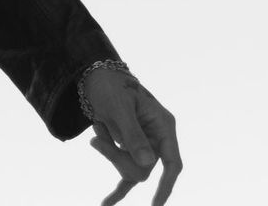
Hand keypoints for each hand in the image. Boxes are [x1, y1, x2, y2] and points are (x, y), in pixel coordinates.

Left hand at [83, 68, 181, 205]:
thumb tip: (147, 164)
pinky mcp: (130, 150)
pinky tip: (107, 203)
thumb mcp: (119, 106)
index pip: (172, 162)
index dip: (166, 184)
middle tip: (95, 140)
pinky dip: (117, 189)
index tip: (156, 204)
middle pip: (145, 168)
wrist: (94, 75)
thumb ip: (133, 134)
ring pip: (131, 170)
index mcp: (163, 125)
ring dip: (109, 154)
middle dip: (117, 157)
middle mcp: (157, 137)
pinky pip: (126, 175)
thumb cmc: (110, 84)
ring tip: (96, 130)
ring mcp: (144, 145)